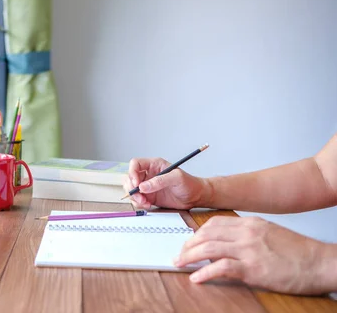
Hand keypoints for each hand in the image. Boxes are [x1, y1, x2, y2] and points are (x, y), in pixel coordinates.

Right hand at [124, 157, 208, 209]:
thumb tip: (142, 187)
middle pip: (130, 178)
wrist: (196, 197)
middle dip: (132, 188)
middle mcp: (148, 174)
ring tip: (145, 202)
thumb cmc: (189, 183)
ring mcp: (148, 186)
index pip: (135, 164)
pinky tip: (148, 205)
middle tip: (140, 197)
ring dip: (135, 197)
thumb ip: (159, 181)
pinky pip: (137, 199)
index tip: (137, 184)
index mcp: (154, 165)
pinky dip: (139, 203)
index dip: (132, 173)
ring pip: (131, 189)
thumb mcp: (176, 178)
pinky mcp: (149, 196)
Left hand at [175, 216, 336, 294]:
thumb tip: (227, 244)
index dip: (197, 232)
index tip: (189, 241)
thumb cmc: (299, 252)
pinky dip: (204, 272)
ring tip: (180, 264)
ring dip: (189, 256)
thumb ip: (248, 236)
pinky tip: (196, 277)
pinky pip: (221, 267)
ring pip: (209, 248)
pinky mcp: (253, 268)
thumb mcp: (270, 234)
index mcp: (251, 223)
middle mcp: (247, 233)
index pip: (215, 223)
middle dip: (188, 244)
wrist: (321, 263)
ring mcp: (249, 249)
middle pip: (207, 234)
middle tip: (178, 254)